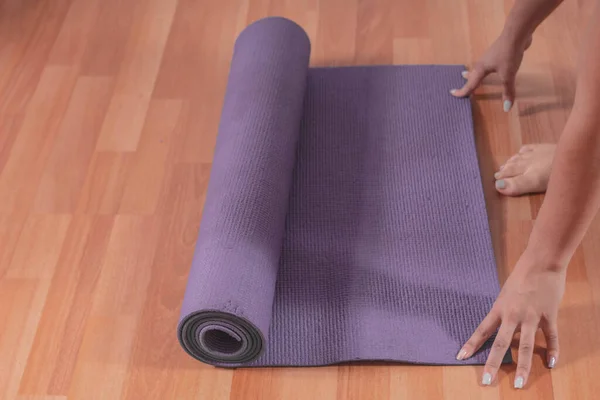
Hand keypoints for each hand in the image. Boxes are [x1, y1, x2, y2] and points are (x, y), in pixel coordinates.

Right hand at [451, 32, 532, 111]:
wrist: (516, 33)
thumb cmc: (508, 54)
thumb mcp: (508, 75)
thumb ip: (507, 91)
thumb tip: (506, 109)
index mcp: (480, 69)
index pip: (470, 84)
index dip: (462, 91)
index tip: (452, 94)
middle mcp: (482, 63)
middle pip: (471, 75)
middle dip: (466, 82)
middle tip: (460, 88)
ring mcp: (489, 57)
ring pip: (477, 69)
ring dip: (472, 74)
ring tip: (467, 76)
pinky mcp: (497, 54)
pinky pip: (486, 65)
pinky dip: (482, 70)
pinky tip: (487, 68)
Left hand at [456, 252, 565, 388]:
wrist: (541, 263)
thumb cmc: (521, 275)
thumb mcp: (506, 293)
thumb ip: (504, 310)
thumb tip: (501, 324)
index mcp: (499, 308)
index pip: (482, 330)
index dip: (471, 344)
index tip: (460, 357)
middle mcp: (513, 315)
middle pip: (501, 344)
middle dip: (493, 364)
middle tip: (486, 381)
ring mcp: (531, 317)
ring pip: (525, 346)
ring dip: (523, 367)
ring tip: (520, 383)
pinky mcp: (549, 316)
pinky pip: (551, 337)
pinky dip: (552, 351)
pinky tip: (550, 364)